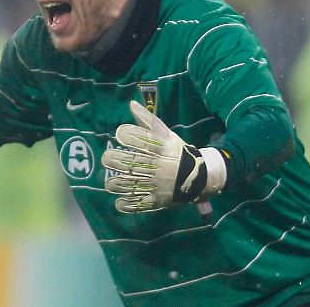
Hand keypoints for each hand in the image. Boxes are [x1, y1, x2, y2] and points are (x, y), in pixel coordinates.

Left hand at [101, 101, 226, 212]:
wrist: (201, 177)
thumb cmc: (178, 152)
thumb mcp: (166, 135)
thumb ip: (147, 120)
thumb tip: (131, 104)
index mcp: (160, 149)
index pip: (140, 140)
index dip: (126, 135)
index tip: (120, 135)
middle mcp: (158, 167)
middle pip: (130, 163)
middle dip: (114, 160)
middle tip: (108, 159)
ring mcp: (157, 185)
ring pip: (130, 185)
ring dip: (116, 183)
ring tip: (112, 182)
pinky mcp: (158, 201)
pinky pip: (139, 205)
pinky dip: (126, 205)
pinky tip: (120, 201)